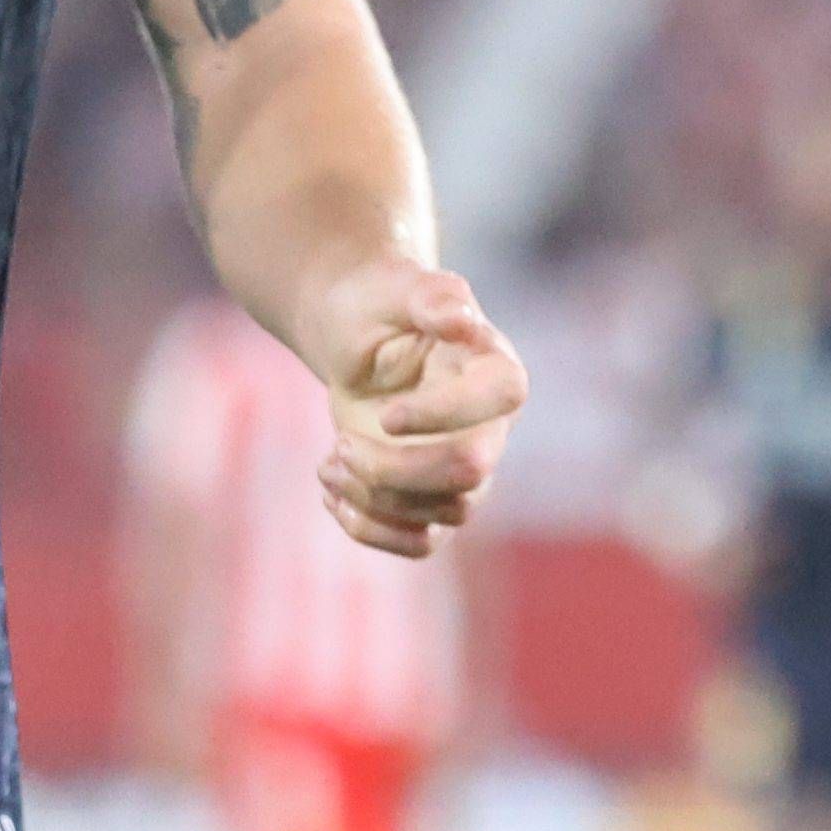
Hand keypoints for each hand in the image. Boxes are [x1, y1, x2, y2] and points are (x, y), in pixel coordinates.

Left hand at [305, 258, 529, 561]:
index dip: (444, 415)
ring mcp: (466, 468)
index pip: (500, 399)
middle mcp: (492, 423)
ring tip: (330, 462)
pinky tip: (332, 495)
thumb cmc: (377, 304)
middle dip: (396, 470)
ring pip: (445, 513)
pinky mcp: (432, 500)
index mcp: (495, 367)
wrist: (352, 334)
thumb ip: (432, 296)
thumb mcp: (396, 287)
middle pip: (470, 471)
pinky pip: (422, 543)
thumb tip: (463, 319)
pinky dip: (371, 530)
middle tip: (342, 446)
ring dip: (375, 497)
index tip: (385, 415)